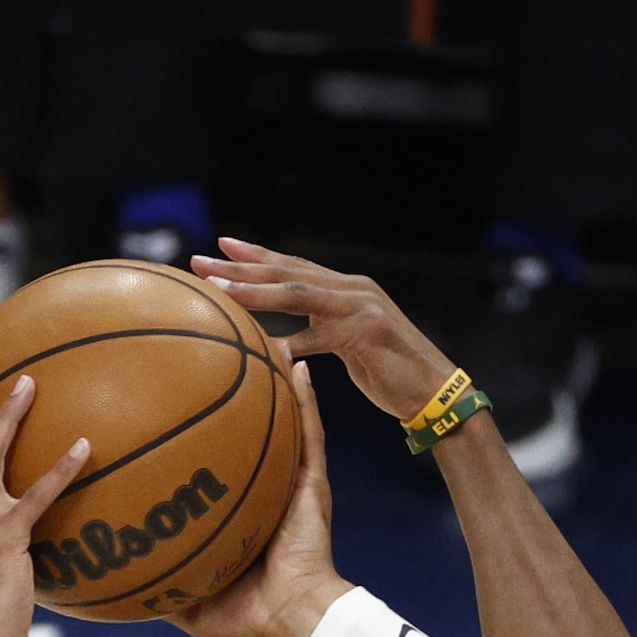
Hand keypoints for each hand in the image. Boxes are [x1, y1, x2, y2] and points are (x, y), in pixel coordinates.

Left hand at [172, 355, 353, 636]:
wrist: (296, 618)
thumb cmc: (248, 614)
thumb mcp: (187, 602)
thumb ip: (154, 586)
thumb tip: (110, 579)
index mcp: (238, 509)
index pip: (213, 464)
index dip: (192, 434)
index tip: (161, 402)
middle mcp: (264, 487)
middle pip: (245, 430)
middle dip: (230, 393)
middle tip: (201, 354)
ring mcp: (291, 481)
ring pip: (282, 419)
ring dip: (273, 379)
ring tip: (258, 337)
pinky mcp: (314, 481)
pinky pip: (310, 432)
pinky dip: (306, 399)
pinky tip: (295, 366)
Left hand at [192, 238, 456, 423]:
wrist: (436, 390)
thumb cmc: (389, 372)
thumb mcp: (349, 343)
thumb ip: (320, 330)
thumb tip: (282, 340)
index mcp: (345, 288)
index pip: (292, 265)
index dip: (255, 256)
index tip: (218, 246)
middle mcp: (352, 288)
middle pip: (287, 272)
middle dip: (240, 266)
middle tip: (200, 261)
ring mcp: (361, 307)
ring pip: (298, 294)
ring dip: (255, 292)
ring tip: (218, 290)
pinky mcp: (368, 334)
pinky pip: (321, 338)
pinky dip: (293, 345)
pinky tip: (265, 350)